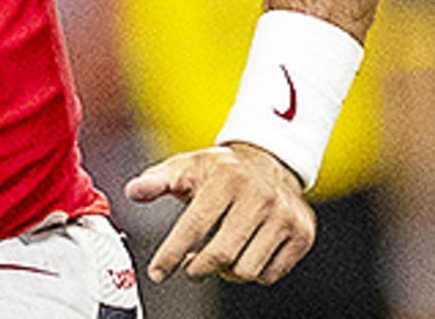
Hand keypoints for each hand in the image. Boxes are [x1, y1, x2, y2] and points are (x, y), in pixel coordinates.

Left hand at [124, 142, 314, 284]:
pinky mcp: (302, 235)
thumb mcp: (186, 166)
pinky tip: (240, 254)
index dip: (172, 253)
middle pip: (222, 254)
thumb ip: (157, 180)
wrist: (269, 161)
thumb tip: (132, 191)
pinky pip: (271, 275)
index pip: (194, 225)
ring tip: (215, 256)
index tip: (157, 271)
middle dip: (197, 267)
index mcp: (226, 179)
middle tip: (188, 266)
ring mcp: (284, 217)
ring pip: (247, 270)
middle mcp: (259, 196)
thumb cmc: (221, 169)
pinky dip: (251, 272)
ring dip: (225, 271)